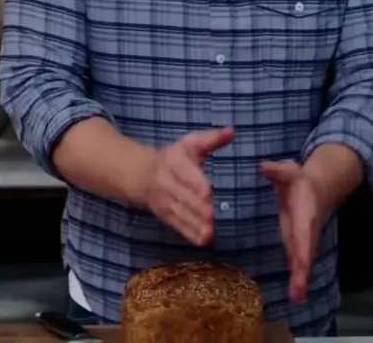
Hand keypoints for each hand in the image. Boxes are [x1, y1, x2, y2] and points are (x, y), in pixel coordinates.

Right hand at [143, 126, 233, 245]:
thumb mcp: (190, 144)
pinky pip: (177, 225)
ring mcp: (164, 201)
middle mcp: (166, 182)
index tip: (207, 193)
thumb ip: (212, 139)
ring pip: (179, 213)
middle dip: (196, 208)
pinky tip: (202, 240)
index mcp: (174, 161)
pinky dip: (189, 233)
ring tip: (209, 233)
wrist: (141, 174)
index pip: (185, 173)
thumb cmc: (174, 157)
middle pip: (182, 196)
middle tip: (211, 217)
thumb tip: (232, 130)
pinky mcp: (165, 215)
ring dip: (194, 224)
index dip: (195, 183)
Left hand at [260, 160, 326, 302]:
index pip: (304, 233)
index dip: (303, 249)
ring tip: (296, 298)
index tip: (302, 265)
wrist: (317, 187)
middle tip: (298, 294)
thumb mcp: (288, 171)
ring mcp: (304, 238)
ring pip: (304, 261)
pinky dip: (298, 277)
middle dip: (302, 273)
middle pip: (306, 253)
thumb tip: (263, 166)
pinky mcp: (298, 244)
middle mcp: (306, 229)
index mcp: (304, 212)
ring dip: (301, 280)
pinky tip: (295, 294)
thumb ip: (276, 171)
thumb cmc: (298, 179)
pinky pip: (298, 261)